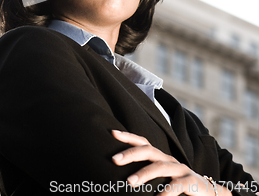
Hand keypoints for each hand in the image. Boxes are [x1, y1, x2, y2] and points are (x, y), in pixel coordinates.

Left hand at [111, 130, 231, 195]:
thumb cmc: (180, 187)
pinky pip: (178, 185)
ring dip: (144, 173)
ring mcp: (181, 170)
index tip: (112, 133)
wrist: (210, 194)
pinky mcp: (192, 182)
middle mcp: (169, 160)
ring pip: (161, 167)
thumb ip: (147, 177)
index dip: (129, 137)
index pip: (143, 142)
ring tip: (129, 182)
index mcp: (161, 158)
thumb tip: (123, 179)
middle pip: (149, 150)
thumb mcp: (163, 179)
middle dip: (131, 153)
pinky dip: (167, 192)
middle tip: (114, 160)